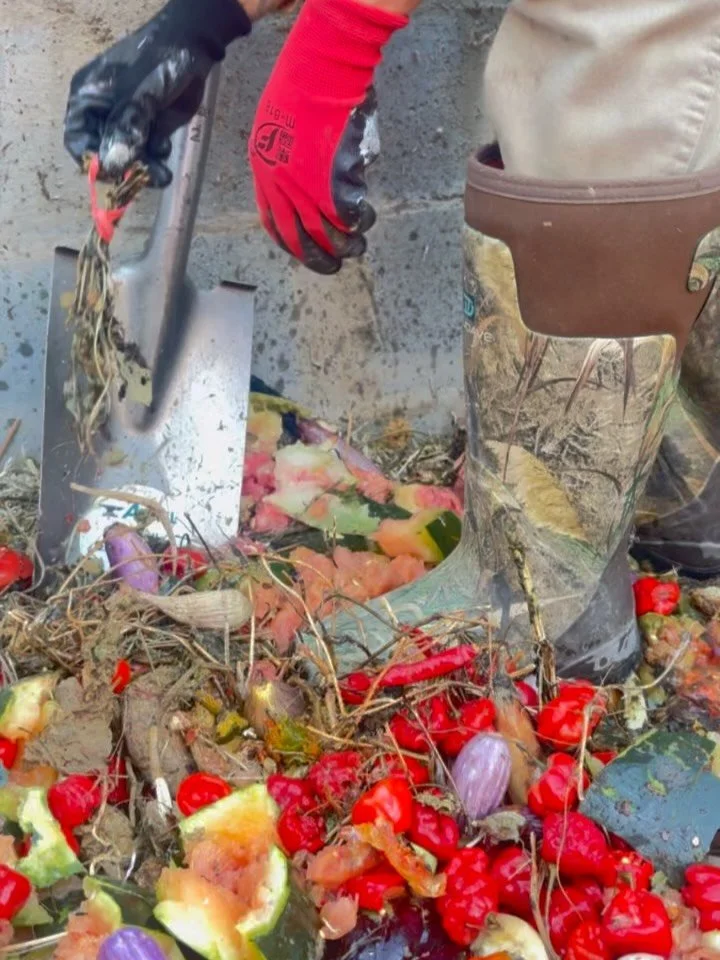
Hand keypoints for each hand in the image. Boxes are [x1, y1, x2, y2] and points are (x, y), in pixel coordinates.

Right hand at [64, 0, 251, 184]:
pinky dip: (156, 159)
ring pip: (129, 158)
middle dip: (123, 168)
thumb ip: (125, 130)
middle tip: (143, 178)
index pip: (77, 138)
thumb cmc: (156, 64)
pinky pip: (147, 155)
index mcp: (88, 98)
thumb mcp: (139, 97)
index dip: (91, 160)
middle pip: (105, 153)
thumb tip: (110, 167)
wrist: (192, 49)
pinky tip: (165, 147)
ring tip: (162, 175)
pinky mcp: (149, 130)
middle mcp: (103, 114)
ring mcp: (127, 124)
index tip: (111, 175)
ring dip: (144, 169)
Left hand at [249, 0, 407, 273]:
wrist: (322, 69)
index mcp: (263, 170)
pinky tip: (364, 220)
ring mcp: (307, 185)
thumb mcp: (279, 124)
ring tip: (357, 247)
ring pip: (326, 232)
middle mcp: (280, 183)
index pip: (272, 220)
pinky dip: (357, 222)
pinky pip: (347, 216)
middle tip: (334, 265)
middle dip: (317, 258)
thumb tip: (309, 179)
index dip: (289, 241)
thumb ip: (289, 159)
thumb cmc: (304, 85)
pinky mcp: (333, 183)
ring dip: (344, 245)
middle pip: (298, 236)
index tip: (303, 251)